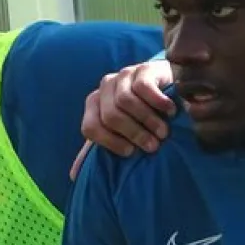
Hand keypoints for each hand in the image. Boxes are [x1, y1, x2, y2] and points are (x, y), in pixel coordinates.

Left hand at [70, 60, 175, 180]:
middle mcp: (105, 87)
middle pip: (111, 115)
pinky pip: (144, 87)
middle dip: (133, 134)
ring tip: (163, 133)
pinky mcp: (143, 68)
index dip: (110, 142)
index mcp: (95, 103)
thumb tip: (73, 175)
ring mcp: (124, 75)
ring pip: (126, 101)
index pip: (90, 126)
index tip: (131, 153)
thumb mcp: (119, 134)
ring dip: (147, 121)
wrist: (167, 87)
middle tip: (153, 146)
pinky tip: (170, 112)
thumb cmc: (141, 117)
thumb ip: (97, 150)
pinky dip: (158, 103)